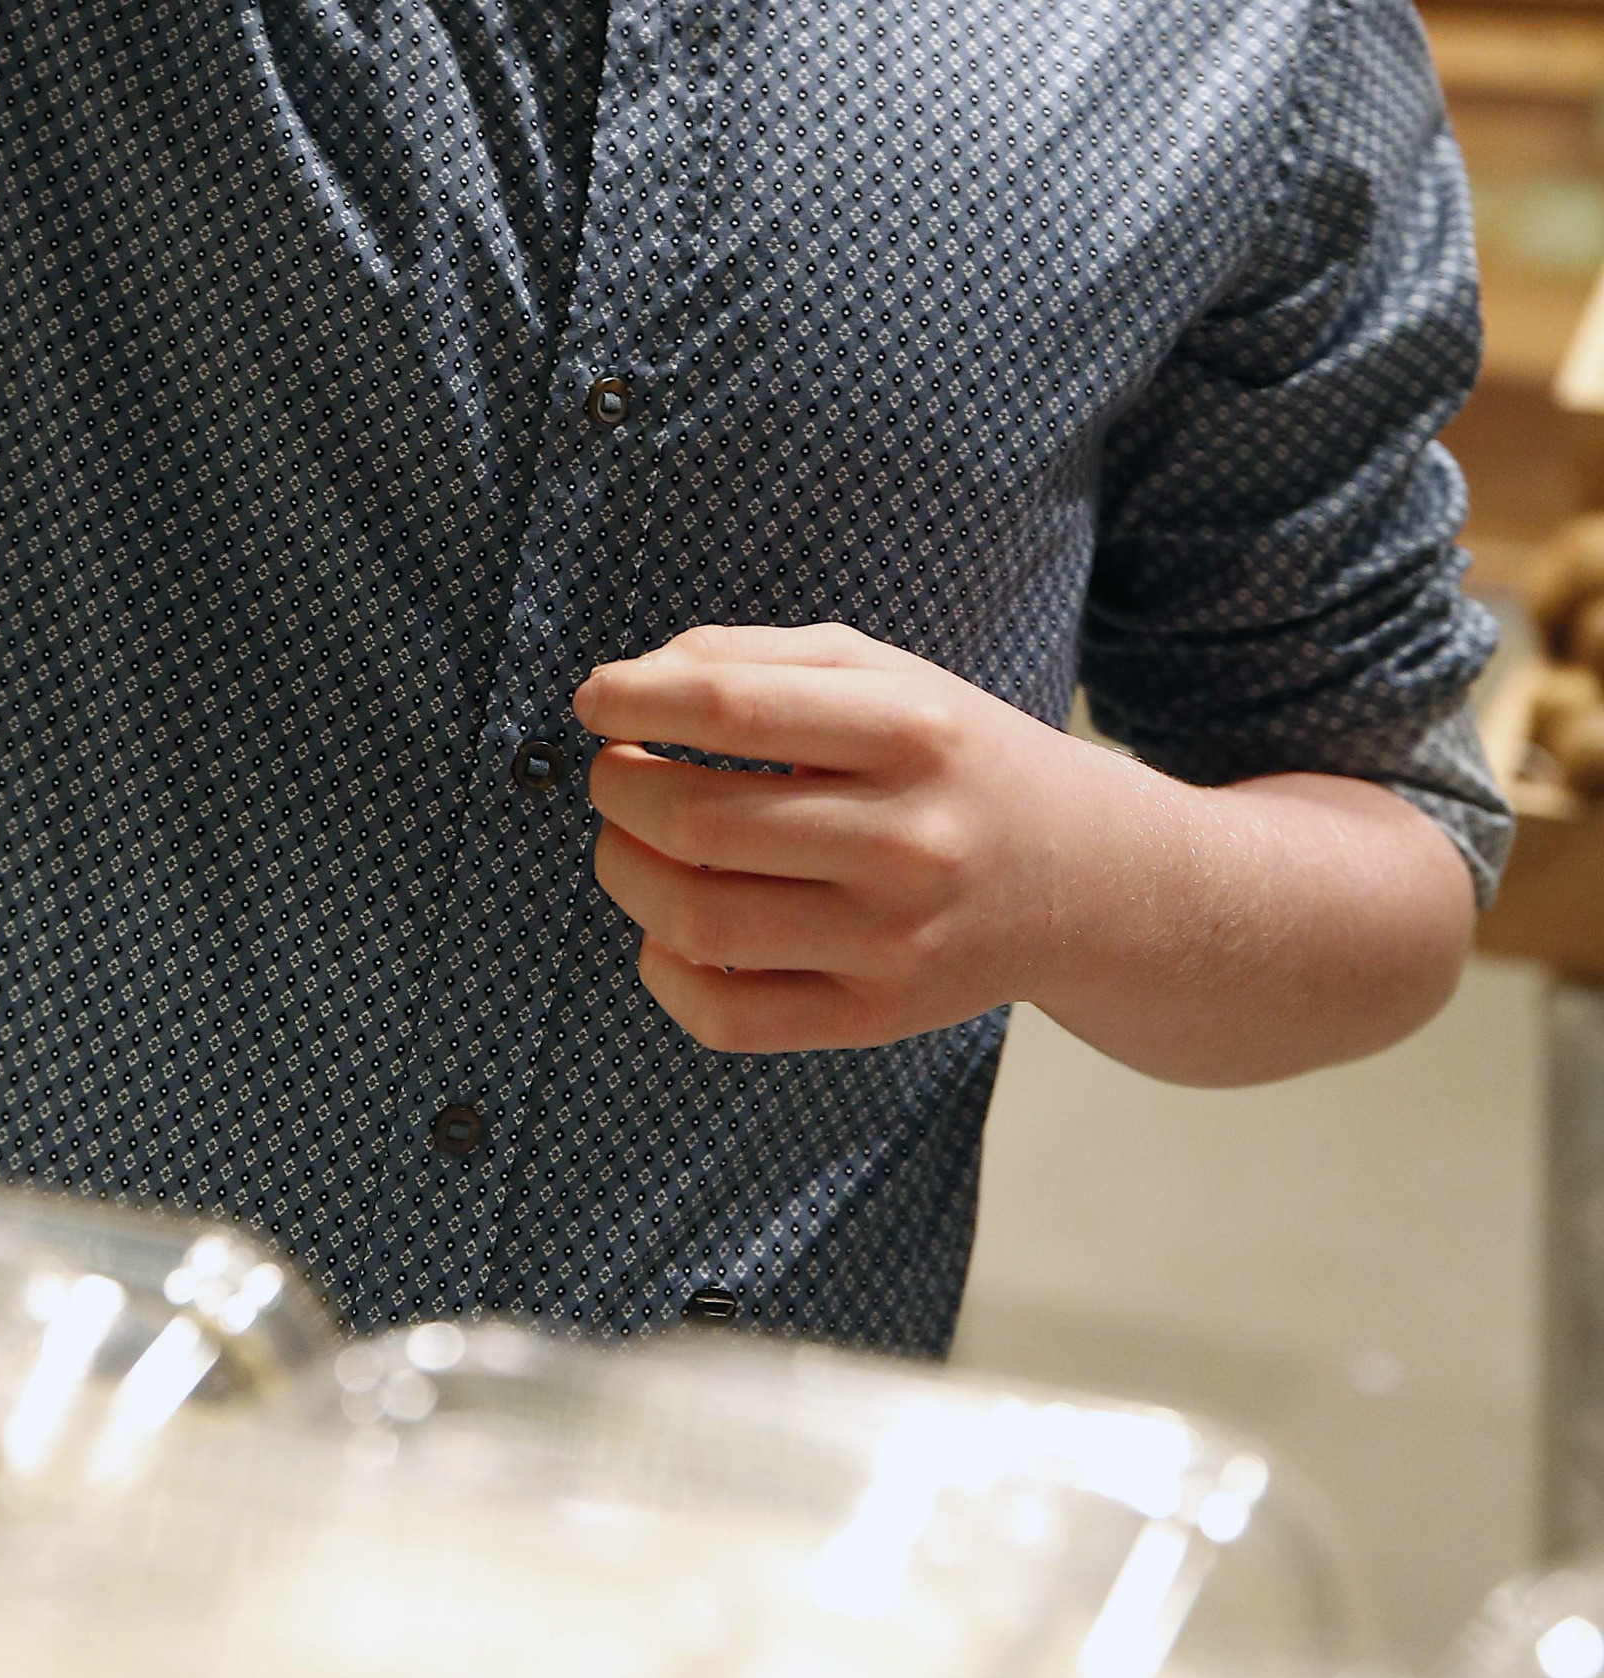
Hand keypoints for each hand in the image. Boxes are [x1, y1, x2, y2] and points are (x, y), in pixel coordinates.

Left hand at [574, 621, 1087, 1055]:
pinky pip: (727, 1017)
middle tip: (612, 773)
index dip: (632, 700)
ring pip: (696, 920)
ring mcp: (892, 941)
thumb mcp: (880, 673)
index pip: (729, 710)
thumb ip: (752, 659)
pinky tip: (666, 928)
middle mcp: (905, 840)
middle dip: (615, 787)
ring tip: (625, 841)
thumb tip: (628, 682)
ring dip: (621, 872)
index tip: (593, 701)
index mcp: (908, 731)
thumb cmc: (952, 759)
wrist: (1084, 878)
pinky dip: (662, 971)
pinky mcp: (878, 1018)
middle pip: (696, 819)